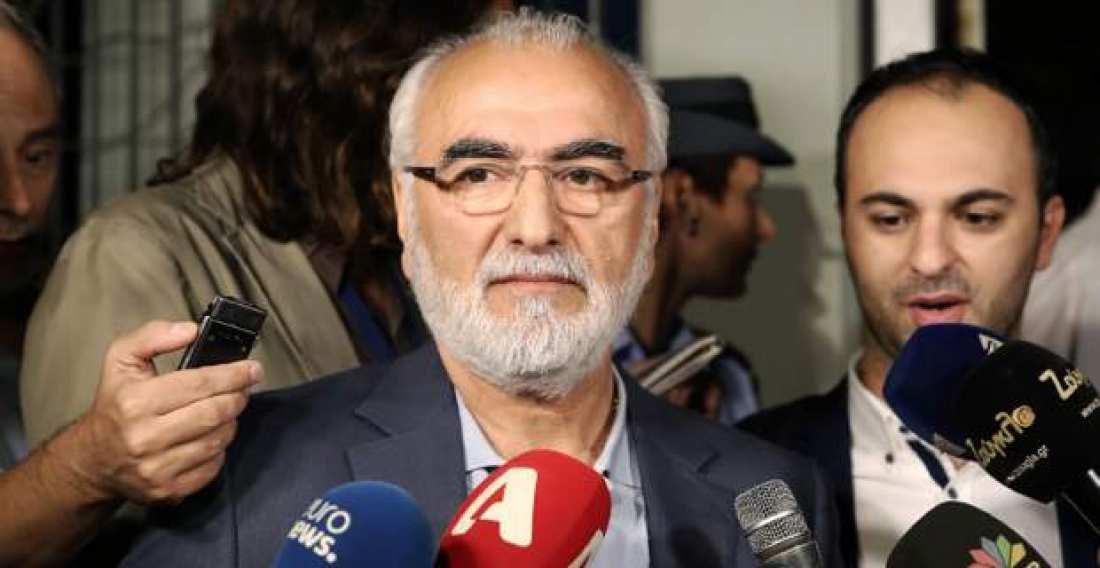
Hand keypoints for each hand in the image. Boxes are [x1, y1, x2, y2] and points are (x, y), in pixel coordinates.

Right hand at [59, 320, 261, 504]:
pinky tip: (211, 435)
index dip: (233, 375)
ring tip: (225, 409)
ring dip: (230, 421)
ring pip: (218, 440)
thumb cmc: (114, 405)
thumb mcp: (121, 359)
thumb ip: (153, 335)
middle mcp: (144, 438)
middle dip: (237, 397)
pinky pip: (212, 467)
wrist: (93, 459)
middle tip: (243, 388)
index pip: (200, 384)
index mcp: (135, 402)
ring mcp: (156, 468)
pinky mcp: (167, 491)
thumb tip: (190, 331)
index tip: (252, 369)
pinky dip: (219, 448)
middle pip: (214, 413)